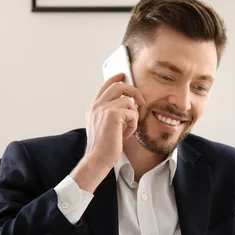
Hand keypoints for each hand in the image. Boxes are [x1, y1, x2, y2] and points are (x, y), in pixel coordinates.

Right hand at [70, 73, 145, 192]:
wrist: (97, 159)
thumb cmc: (104, 147)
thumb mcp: (104, 127)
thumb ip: (111, 115)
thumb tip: (127, 106)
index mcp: (94, 108)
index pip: (104, 87)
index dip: (114, 79)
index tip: (122, 75)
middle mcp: (97, 106)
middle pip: (118, 86)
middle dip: (133, 91)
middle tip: (140, 101)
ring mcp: (103, 108)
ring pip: (128, 101)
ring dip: (133, 116)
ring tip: (128, 129)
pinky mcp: (113, 114)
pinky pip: (132, 113)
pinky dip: (133, 125)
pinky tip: (126, 135)